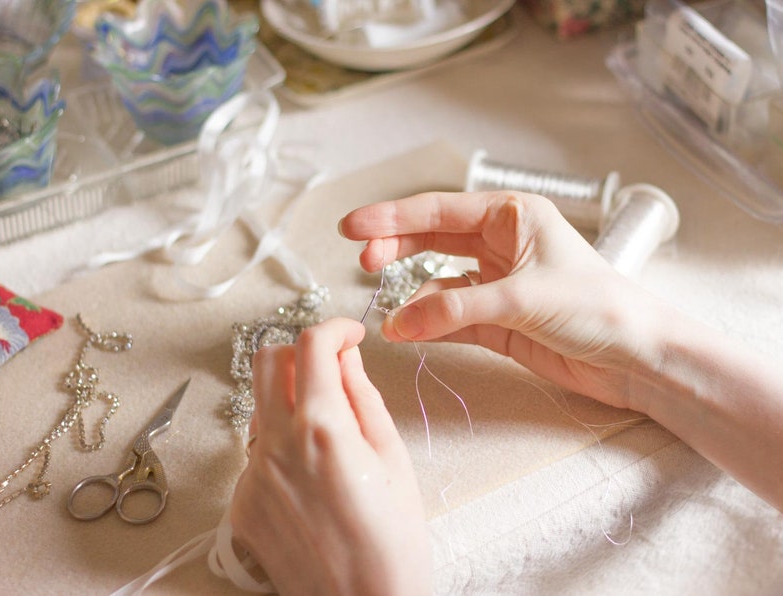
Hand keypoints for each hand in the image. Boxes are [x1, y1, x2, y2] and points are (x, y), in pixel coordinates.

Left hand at [230, 318, 431, 595]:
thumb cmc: (393, 542)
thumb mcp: (394, 458)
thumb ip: (363, 395)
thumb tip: (346, 356)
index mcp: (322, 428)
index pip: (312, 344)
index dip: (335, 327)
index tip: (351, 334)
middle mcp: (275, 444)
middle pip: (265, 360)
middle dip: (300, 353)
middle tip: (332, 371)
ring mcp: (251, 475)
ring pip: (259, 406)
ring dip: (289, 399)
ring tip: (327, 432)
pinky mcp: (241, 502)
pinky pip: (255, 451)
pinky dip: (280, 444)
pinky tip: (312, 475)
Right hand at [339, 190, 669, 409]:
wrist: (636, 358)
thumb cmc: (598, 308)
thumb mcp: (521, 298)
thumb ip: (455, 310)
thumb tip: (397, 324)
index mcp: (513, 216)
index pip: (439, 211)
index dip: (392, 217)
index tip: (352, 227)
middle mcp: (502, 244)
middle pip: (433, 239)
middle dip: (396, 248)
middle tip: (364, 262)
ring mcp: (498, 283)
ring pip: (438, 281)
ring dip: (412, 296)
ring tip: (387, 310)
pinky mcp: (498, 321)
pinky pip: (451, 317)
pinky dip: (428, 323)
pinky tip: (408, 330)